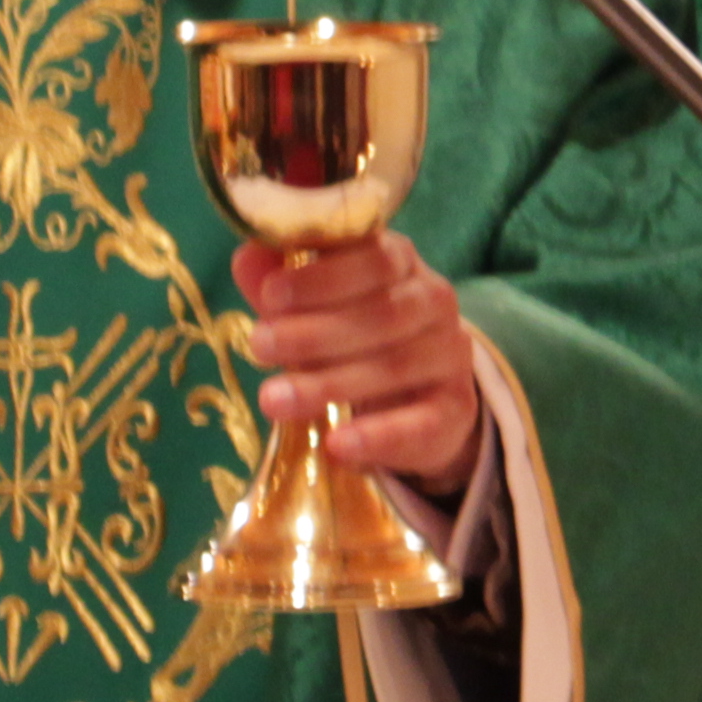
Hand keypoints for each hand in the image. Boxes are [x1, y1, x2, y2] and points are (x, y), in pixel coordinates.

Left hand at [230, 231, 487, 496]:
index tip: (269, 296)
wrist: (418, 399)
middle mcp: (433, 301)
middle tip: (258, 346)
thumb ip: (281, 284)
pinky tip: (337, 444)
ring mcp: (449, 355)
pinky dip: (378, 435)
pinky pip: (421, 423)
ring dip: (329, 383)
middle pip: (381, 313)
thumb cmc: (354, 336)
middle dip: (313, 332)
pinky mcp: (455, 409)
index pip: (372, 257)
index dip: (321, 277)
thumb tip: (245, 258)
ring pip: (395, 366)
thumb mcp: (315, 307)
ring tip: (273, 400)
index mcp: (400, 262)